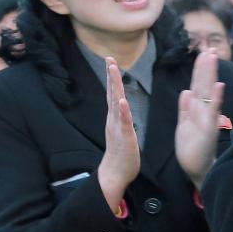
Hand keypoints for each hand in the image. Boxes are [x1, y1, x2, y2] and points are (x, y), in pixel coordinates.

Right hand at [98, 58, 142, 210]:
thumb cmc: (121, 152)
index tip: (110, 60)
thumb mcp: (121, 129)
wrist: (115, 173)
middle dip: (111, 75)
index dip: (112, 77)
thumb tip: (121, 104)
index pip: (113, 93)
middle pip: (112, 93)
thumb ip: (121, 117)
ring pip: (116, 103)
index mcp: (115, 117)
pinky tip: (122, 100)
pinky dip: (122, 110)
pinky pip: (123, 121)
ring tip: (114, 71)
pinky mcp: (124, 136)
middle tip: (108, 58)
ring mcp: (118, 127)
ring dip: (115, 86)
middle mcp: (114, 119)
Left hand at [175, 50, 226, 188]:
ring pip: (209, 93)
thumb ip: (184, 109)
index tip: (203, 52)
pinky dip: (216, 99)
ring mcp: (208, 119)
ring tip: (212, 58)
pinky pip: (212, 111)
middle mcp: (204, 111)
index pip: (198, 85)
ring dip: (211, 75)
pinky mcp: (209, 129)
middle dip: (206, 66)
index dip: (200, 69)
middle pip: (204, 85)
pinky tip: (219, 86)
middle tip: (210, 48)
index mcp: (196, 109)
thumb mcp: (183, 125)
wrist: (196, 168)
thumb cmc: (191, 148)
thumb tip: (186, 91)